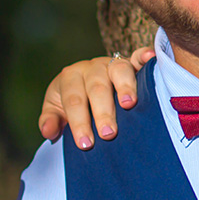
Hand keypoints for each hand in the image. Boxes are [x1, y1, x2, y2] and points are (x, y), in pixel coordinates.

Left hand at [37, 47, 155, 148]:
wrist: (84, 82)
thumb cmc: (70, 101)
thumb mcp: (56, 110)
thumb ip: (50, 121)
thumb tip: (49, 132)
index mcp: (70, 77)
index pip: (74, 100)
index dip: (79, 122)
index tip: (85, 144)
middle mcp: (91, 67)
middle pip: (97, 87)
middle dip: (102, 112)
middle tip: (107, 134)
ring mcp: (112, 64)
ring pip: (119, 71)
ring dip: (125, 87)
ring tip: (129, 104)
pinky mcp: (130, 63)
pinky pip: (138, 57)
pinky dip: (144, 56)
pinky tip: (149, 59)